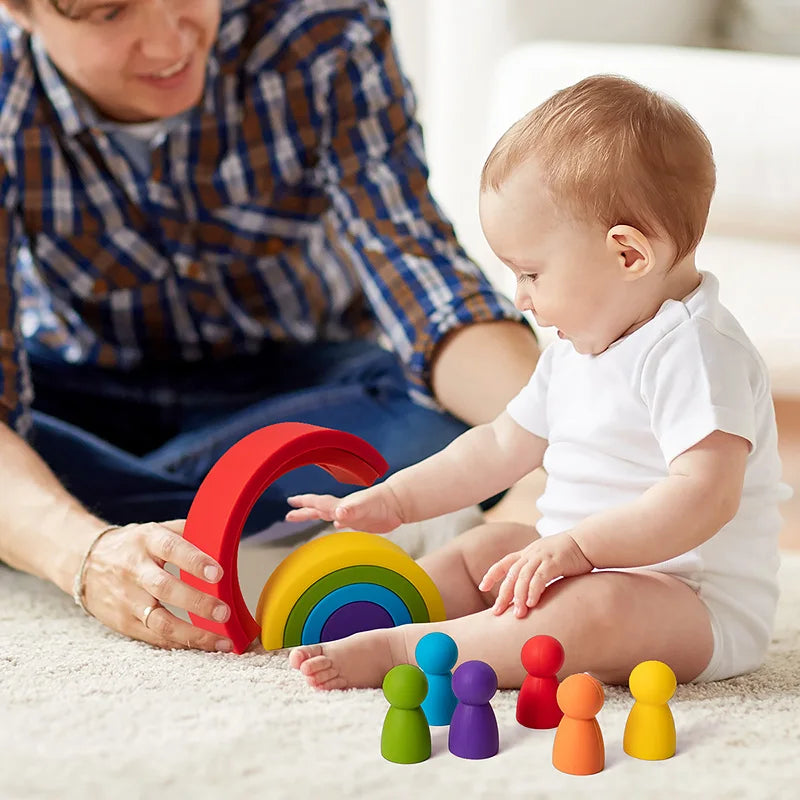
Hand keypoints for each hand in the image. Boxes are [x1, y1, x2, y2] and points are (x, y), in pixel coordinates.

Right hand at [82, 520, 232, 651]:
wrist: (85, 561)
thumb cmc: (133, 545)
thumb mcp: (156, 529)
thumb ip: (189, 532)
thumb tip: (224, 536)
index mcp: (147, 541)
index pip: (172, 549)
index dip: (195, 561)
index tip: (218, 573)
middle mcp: (135, 570)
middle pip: (166, 589)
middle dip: (198, 603)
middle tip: (225, 613)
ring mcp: (127, 599)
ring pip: (160, 621)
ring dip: (193, 634)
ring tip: (222, 641)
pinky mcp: (123, 622)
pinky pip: (154, 637)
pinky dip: (179, 643)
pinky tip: (202, 646)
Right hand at [285, 483, 404, 532]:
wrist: (397, 503)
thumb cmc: (381, 504)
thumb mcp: (364, 508)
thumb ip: (351, 510)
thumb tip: (337, 514)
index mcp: (339, 505)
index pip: (317, 503)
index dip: (304, 503)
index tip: (290, 502)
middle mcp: (342, 509)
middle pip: (318, 509)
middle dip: (303, 511)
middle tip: (288, 514)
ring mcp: (351, 515)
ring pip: (329, 515)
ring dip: (316, 516)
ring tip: (307, 517)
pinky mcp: (361, 521)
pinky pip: (344, 522)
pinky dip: (337, 524)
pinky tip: (337, 526)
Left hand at [479, 532, 593, 617]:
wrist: (589, 542)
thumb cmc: (571, 556)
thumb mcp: (549, 561)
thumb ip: (538, 573)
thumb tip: (531, 593)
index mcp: (528, 552)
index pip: (505, 562)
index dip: (492, 574)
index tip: (482, 586)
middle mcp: (532, 553)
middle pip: (511, 574)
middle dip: (503, 594)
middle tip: (497, 612)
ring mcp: (542, 556)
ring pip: (523, 577)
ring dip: (519, 596)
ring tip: (518, 614)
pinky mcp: (554, 561)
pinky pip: (539, 577)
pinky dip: (533, 591)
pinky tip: (532, 604)